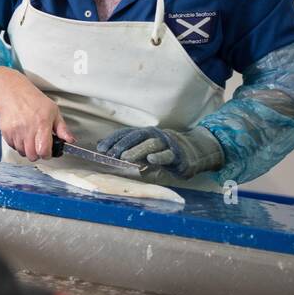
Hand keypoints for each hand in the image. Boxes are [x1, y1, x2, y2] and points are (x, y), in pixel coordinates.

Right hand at [0, 66, 72, 160]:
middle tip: (39, 147)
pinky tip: (21, 136)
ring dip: (27, 150)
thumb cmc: (34, 101)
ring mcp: (16, 131)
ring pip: (22, 152)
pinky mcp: (6, 132)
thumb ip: (62, 128)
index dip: (47, 154)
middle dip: (37, 154)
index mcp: (42, 124)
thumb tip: (70, 140)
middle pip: (32, 155)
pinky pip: (12, 147)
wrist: (13, 93)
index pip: (44, 150)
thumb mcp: (53, 111)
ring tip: (30, 139)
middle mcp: (28, 129)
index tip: (47, 152)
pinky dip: (17, 145)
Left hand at [97, 125, 223, 178]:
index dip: (113, 140)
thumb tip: (106, 152)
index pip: (126, 134)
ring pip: (150, 145)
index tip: (100, 148)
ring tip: (124, 158)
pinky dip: (159, 157)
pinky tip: (150, 160)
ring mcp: (167, 144)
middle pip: (136, 137)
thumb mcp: (146, 150)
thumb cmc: (164, 152)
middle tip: (109, 154)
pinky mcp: (177, 155)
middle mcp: (155, 135)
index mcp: (145, 134)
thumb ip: (130, 151)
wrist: (193, 152)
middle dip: (122, 145)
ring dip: (136, 150)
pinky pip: (167, 155)